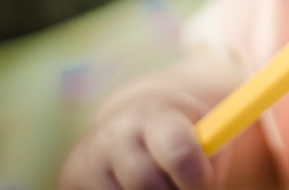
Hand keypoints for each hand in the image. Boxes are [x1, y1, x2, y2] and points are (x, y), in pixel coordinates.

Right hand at [60, 90, 218, 189]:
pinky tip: (130, 188)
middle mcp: (113, 132)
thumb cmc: (180, 135)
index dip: (197, 179)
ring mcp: (86, 160)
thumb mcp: (204, 136)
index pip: (179, 153)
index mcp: (153, 114)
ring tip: (157, 184)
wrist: (130, 125)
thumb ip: (210, 159)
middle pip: (148, 186)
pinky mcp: (69, 183)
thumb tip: (206, 186)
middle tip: (178, 188)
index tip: (203, 184)